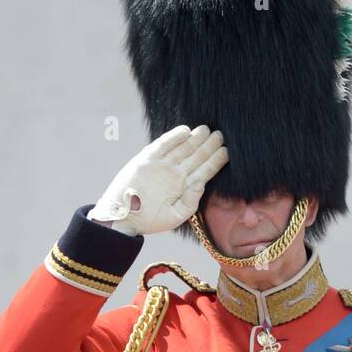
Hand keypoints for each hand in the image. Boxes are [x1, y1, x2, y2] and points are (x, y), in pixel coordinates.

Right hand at [88, 124, 228, 235]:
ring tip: (207, 130)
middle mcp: (176, 174)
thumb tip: (201, 183)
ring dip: (195, 139)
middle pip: (196, 156)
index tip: (226, 151)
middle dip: (208, 146)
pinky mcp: (148, 159)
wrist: (124, 216)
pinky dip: (173, 137)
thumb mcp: (175, 217)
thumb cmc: (150, 221)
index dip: (216, 161)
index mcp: (185, 187)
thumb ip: (190, 202)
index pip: (205, 171)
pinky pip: (163, 145)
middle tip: (220, 134)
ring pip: (183, 148)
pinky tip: (186, 131)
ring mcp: (163, 165)